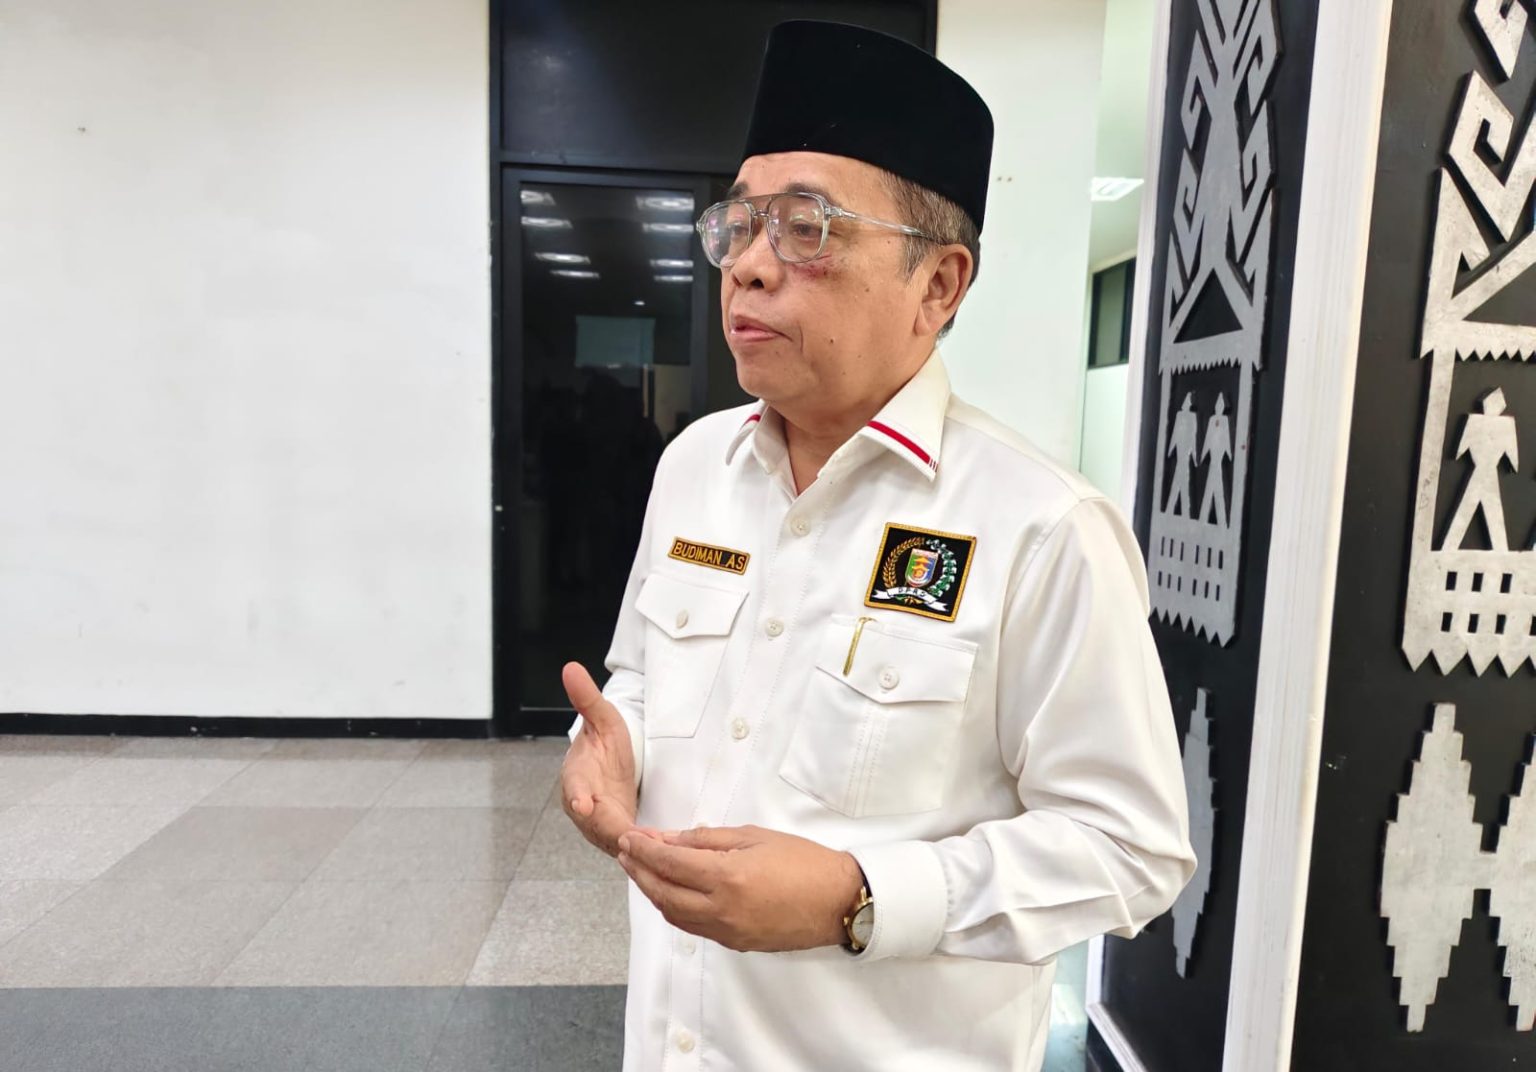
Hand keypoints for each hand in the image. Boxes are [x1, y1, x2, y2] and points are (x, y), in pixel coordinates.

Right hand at [559, 662, 639, 856]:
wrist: (608, 767)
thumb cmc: (604, 743)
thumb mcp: (603, 719)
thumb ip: (587, 698)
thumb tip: (571, 668)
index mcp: (576, 777)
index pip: (573, 787)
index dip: (577, 796)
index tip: (582, 804)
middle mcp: (583, 806)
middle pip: (598, 822)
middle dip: (617, 830)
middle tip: (639, 835)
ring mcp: (599, 826)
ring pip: (614, 840)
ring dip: (634, 845)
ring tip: (656, 845)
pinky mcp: (617, 838)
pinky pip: (628, 847)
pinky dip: (643, 851)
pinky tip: (662, 852)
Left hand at [616, 824, 863, 952]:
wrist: (838, 901)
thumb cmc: (803, 861)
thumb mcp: (755, 836)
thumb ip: (708, 839)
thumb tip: (670, 839)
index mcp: (727, 877)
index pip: (670, 863)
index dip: (644, 849)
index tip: (629, 837)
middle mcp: (721, 909)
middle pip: (662, 892)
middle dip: (638, 871)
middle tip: (626, 851)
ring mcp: (726, 931)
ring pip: (673, 914)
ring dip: (652, 891)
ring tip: (641, 870)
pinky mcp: (735, 943)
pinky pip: (692, 926)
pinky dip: (673, 908)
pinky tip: (670, 892)